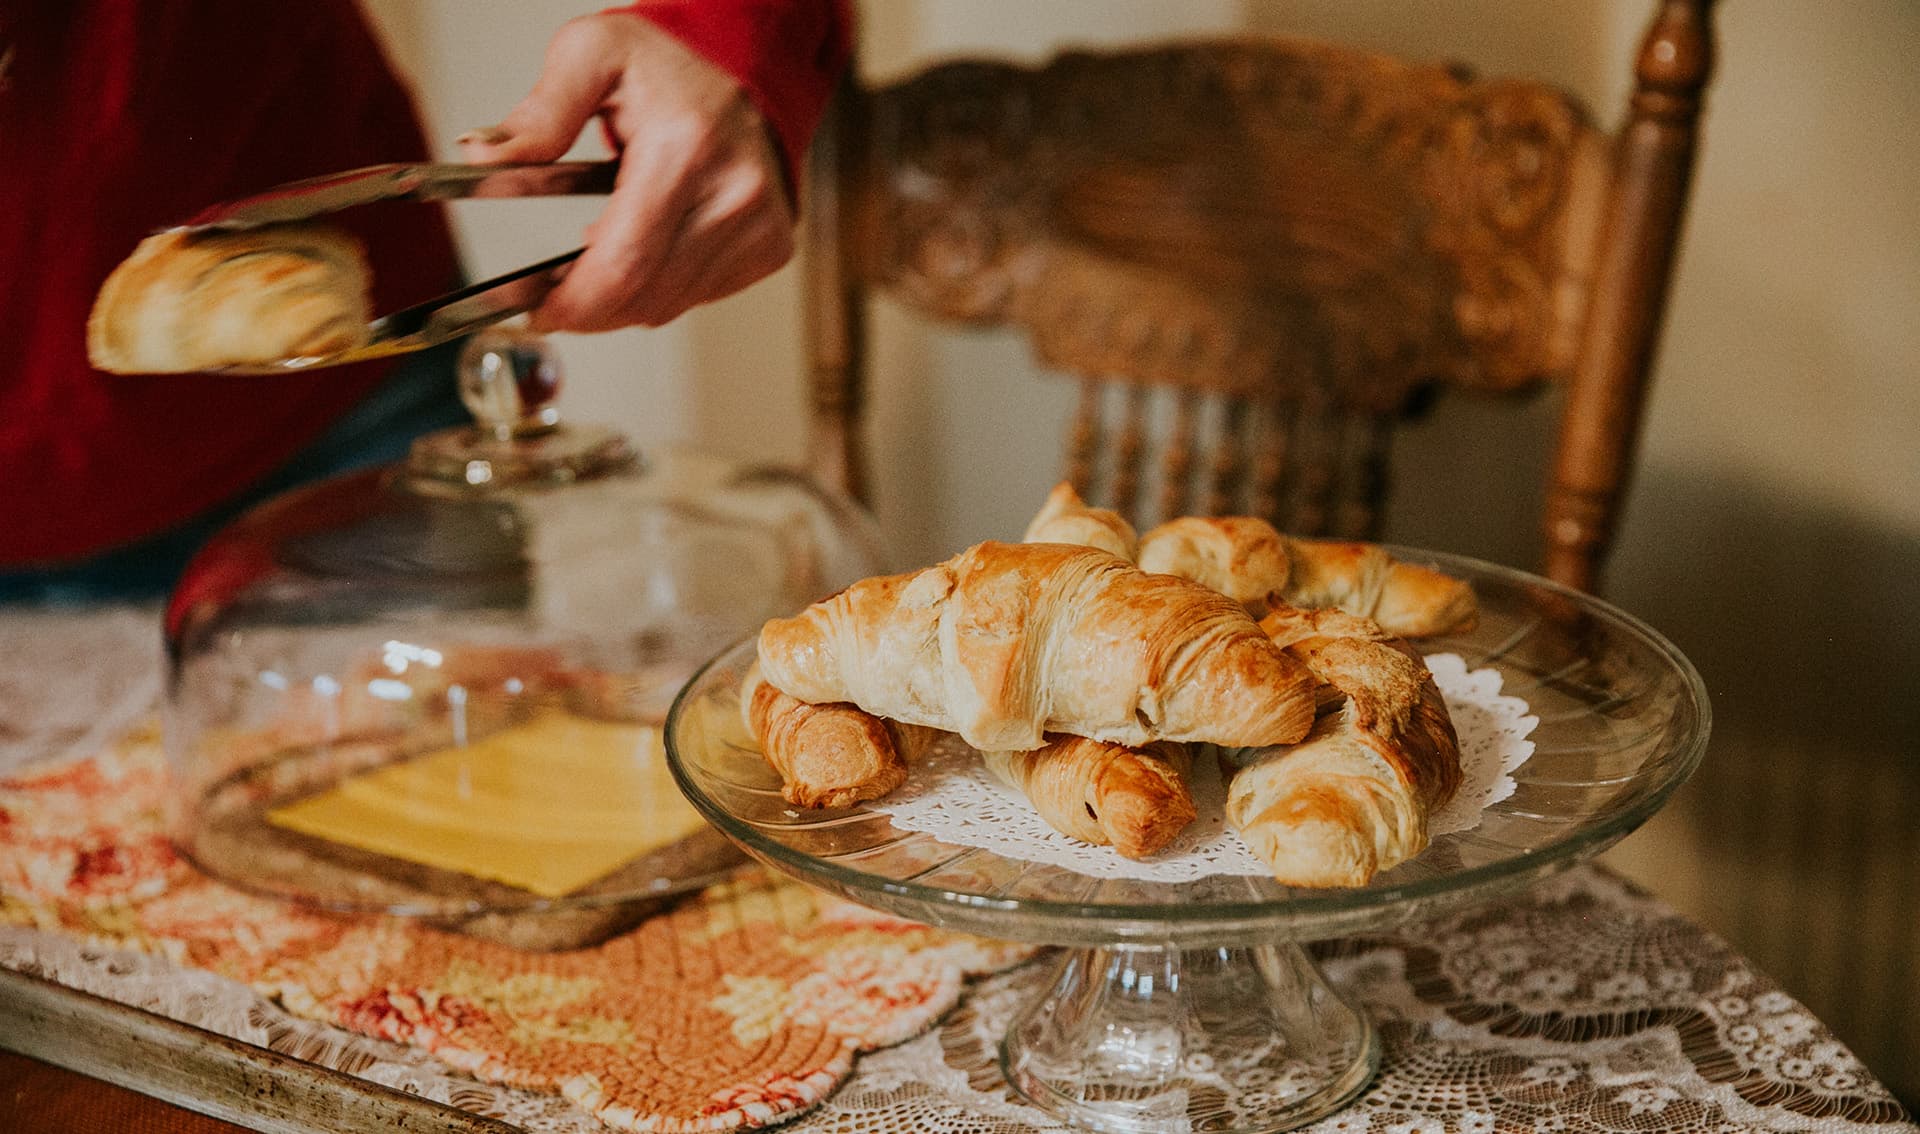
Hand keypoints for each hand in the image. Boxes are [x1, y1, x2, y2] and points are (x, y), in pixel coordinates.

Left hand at [460, 13, 795, 330]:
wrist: (747, 68)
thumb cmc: (670, 64)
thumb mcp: (591, 56)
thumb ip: (539, 113)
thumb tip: (485, 155)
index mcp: (687, 147)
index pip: (626, 262)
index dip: (576, 302)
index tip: (539, 310)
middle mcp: (734, 193)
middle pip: (646, 297)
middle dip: (589, 309)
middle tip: (549, 298)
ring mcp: (759, 225)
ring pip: (669, 306)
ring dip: (621, 300)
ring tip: (592, 264)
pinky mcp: (769, 246)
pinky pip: (697, 296)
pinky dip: (659, 288)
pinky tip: (643, 251)